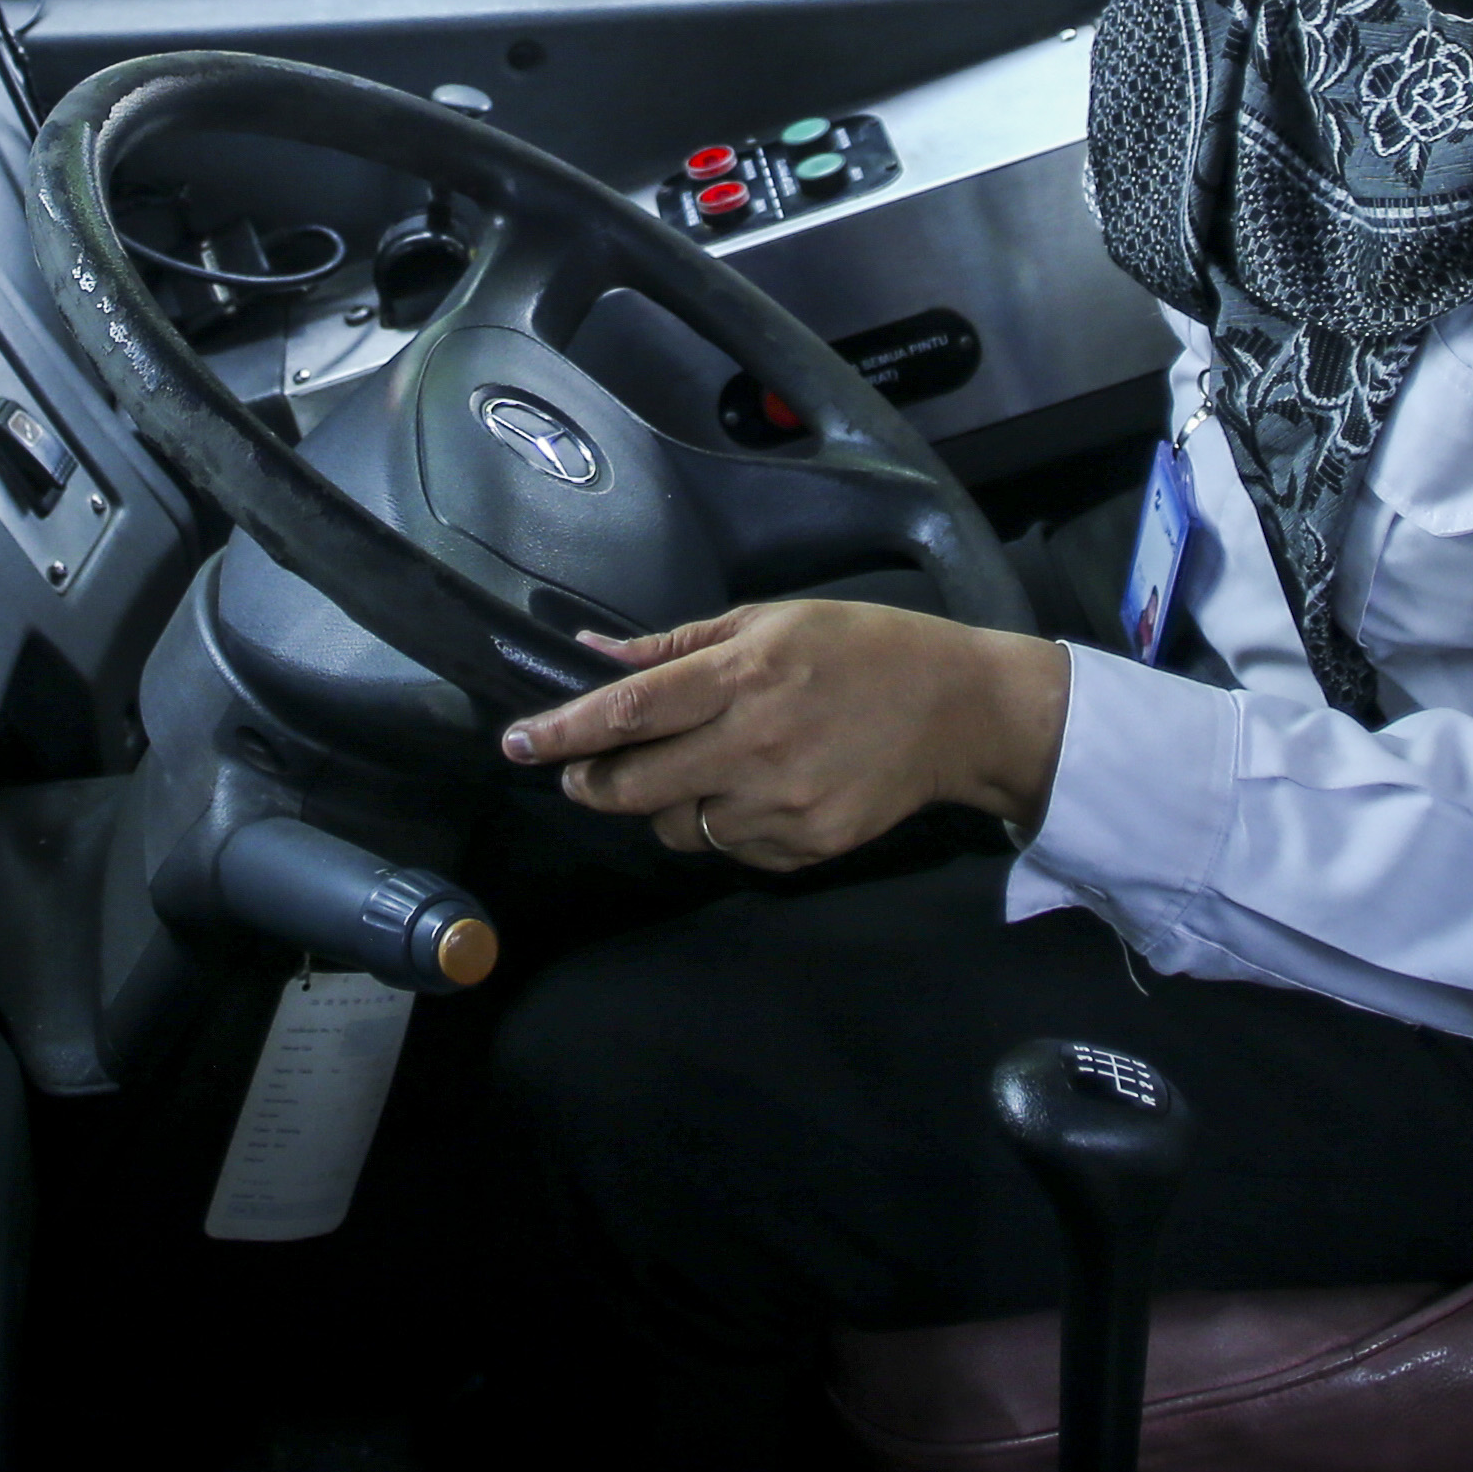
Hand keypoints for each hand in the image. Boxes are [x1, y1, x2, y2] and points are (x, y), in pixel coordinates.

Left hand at [500, 600, 1071, 872]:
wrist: (957, 711)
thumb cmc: (859, 649)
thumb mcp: (769, 621)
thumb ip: (678, 646)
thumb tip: (593, 653)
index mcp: (743, 678)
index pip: (626, 713)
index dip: (560, 733)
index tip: (514, 743)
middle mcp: (755, 747)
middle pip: (633, 787)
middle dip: (591, 782)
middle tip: (582, 771)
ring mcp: (781, 807)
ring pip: (676, 828)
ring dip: (662, 805)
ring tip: (691, 772)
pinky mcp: (805, 849)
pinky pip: (729, 850)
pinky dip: (721, 825)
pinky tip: (751, 791)